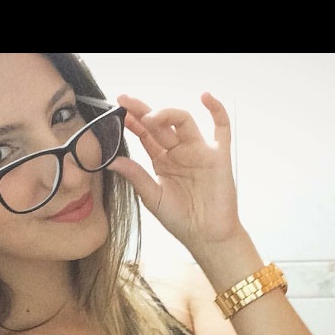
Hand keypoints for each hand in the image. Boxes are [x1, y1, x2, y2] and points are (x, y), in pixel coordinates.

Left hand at [108, 92, 241, 252]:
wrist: (206, 237)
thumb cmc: (180, 220)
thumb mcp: (152, 198)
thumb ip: (136, 176)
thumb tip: (112, 161)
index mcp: (162, 160)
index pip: (145, 134)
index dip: (132, 121)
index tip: (117, 109)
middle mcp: (179, 152)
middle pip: (161, 124)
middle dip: (143, 111)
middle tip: (126, 102)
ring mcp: (199, 151)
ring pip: (184, 122)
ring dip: (167, 114)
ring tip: (150, 117)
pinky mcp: (219, 156)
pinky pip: (221, 128)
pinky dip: (217, 110)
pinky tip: (205, 97)